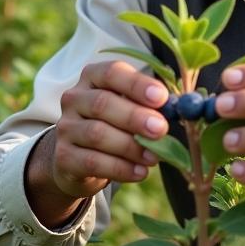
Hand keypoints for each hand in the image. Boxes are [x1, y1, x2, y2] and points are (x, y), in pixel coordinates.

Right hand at [26, 61, 169, 226]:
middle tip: (160, 129)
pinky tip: (141, 173)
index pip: (111, 73)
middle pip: (103, 103)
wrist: (79, 159)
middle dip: (135, 117)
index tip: (161, 97)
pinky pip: (93, 162)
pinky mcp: (64, 157)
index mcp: (92, 77)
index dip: (136, 84)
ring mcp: (66, 128)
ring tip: (154, 157)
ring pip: (97, 134)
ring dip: (131, 147)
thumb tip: (180, 107)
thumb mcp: (129, 107)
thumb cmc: (115, 125)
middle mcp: (74, 98)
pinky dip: (121, 169)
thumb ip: (150, 104)